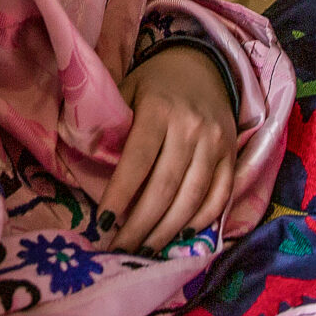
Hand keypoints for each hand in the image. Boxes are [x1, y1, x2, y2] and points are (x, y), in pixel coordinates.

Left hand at [95, 46, 237, 253]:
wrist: (202, 64)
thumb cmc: (153, 84)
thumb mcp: (125, 91)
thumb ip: (108, 125)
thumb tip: (83, 167)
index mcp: (158, 110)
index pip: (137, 162)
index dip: (119, 196)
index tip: (102, 224)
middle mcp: (191, 128)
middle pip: (164, 188)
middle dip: (140, 226)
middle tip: (120, 250)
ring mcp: (216, 142)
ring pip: (192, 198)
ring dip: (167, 231)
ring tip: (145, 251)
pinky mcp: (233, 154)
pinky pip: (219, 195)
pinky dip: (201, 220)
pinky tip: (181, 235)